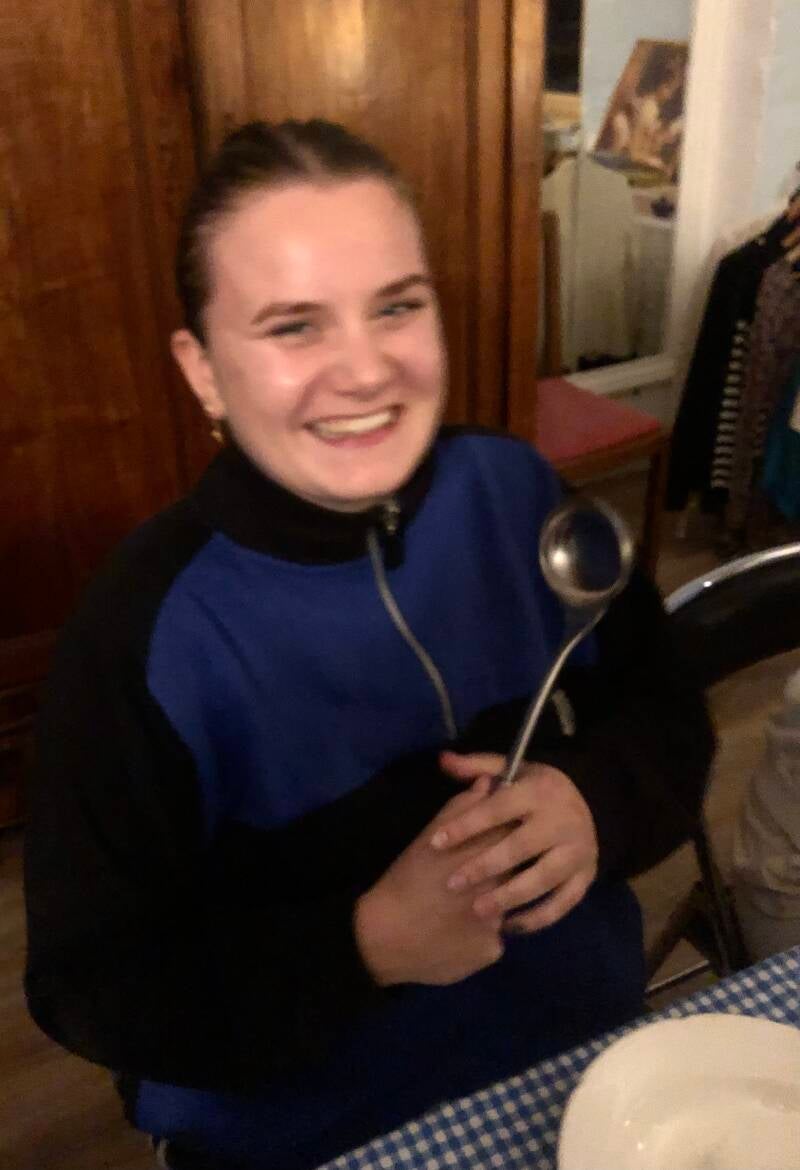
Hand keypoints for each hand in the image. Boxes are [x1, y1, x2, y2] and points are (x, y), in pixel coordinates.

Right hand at [354, 778, 509, 986]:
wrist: (385, 936)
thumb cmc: (406, 879)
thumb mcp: (429, 837)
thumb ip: (461, 807)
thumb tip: (488, 783)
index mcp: (483, 853)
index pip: (514, 832)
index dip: (507, 833)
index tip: (496, 836)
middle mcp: (499, 884)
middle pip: (516, 869)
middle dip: (502, 869)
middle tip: (477, 877)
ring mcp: (500, 920)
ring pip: (506, 907)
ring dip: (493, 904)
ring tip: (459, 908)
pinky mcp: (494, 950)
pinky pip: (493, 938)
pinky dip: (479, 935)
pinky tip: (456, 934)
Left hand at [433, 751, 598, 933]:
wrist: (592, 802)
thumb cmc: (536, 789)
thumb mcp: (512, 770)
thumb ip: (477, 767)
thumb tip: (444, 759)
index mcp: (538, 791)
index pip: (498, 809)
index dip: (466, 825)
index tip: (436, 842)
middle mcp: (562, 820)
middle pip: (520, 847)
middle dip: (484, 866)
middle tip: (453, 884)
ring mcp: (578, 850)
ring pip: (543, 879)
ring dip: (510, 897)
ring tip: (479, 911)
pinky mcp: (587, 876)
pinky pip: (563, 903)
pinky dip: (538, 918)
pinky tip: (509, 926)